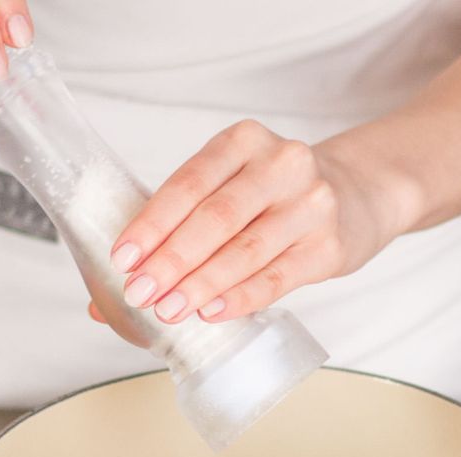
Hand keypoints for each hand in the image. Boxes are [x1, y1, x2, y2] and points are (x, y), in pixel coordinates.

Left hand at [102, 119, 394, 325]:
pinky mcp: (330, 246)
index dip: (152, 222)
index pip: (189, 182)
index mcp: (244, 141)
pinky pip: (277, 277)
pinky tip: (211, 312)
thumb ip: (174, 233)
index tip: (123, 257)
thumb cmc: (276, 198)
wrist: (359, 196)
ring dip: (200, 285)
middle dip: (171, 260)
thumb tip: (102, 300)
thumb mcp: (232, 188)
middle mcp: (282, 165)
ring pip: (245, 250)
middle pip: (216, 218)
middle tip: (139, 293)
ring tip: (167, 310)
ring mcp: (310, 205)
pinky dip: (240, 298)